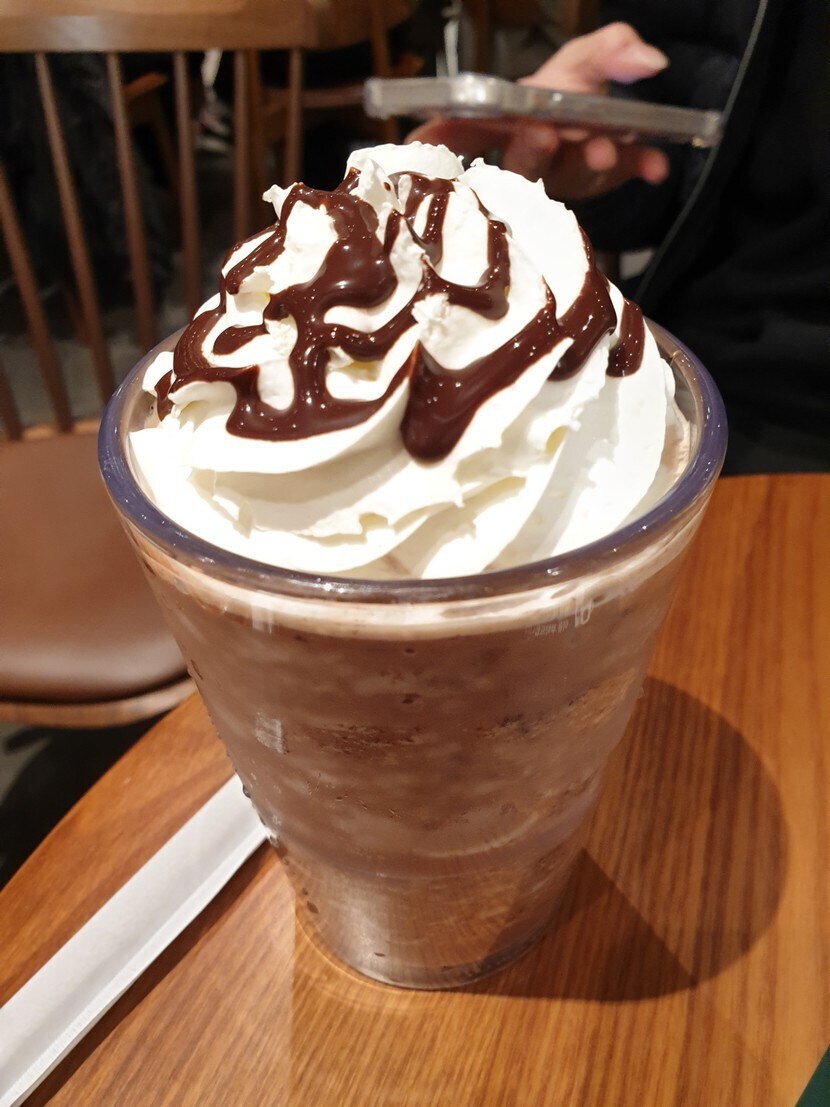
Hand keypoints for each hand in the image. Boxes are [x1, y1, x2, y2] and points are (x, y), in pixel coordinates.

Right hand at [408, 22, 670, 199]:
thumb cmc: (574, 89)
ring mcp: (564, 176)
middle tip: (543, 134)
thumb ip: (604, 49)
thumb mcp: (583, 59)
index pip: (463, 130)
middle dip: (530, 149)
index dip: (438, 139)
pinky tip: (657, 168)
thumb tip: (645, 60)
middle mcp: (528, 155)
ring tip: (606, 149)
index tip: (419, 144)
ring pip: (568, 176)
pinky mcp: (601, 185)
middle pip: (519, 161)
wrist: (615, 117)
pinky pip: (619, 181)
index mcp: (507, 120)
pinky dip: (639, 169)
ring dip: (586, 163)